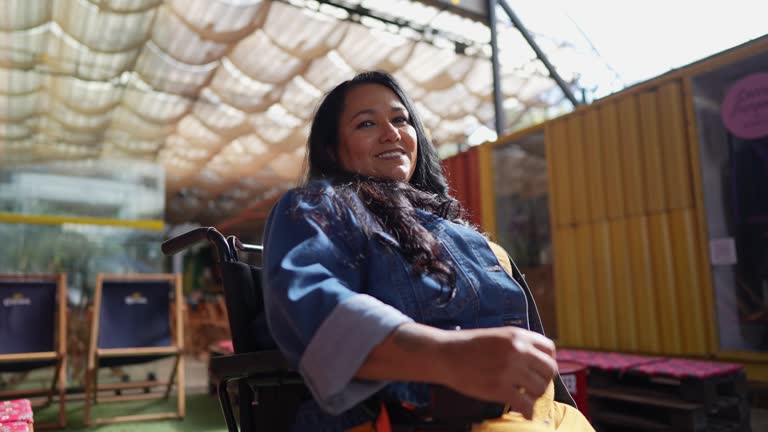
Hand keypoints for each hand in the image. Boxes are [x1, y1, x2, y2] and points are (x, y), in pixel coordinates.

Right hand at [434, 326, 556, 419]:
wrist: (444, 354)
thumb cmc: (467, 346)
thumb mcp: (496, 336)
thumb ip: (516, 344)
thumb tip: (534, 361)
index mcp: (517, 335)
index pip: (549, 349)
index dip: (547, 361)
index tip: (540, 370)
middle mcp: (517, 350)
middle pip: (549, 370)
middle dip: (544, 380)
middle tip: (534, 387)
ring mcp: (509, 369)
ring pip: (540, 388)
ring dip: (535, 396)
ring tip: (526, 398)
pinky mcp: (499, 388)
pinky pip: (526, 404)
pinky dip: (528, 411)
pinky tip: (524, 413)